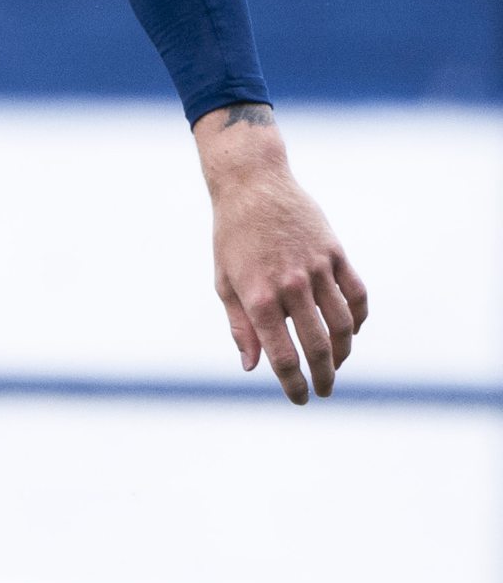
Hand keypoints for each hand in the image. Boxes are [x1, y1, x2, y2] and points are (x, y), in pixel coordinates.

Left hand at [195, 104, 367, 403]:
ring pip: (344, 325)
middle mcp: (290, 286)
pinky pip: (357, 295)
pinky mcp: (335, 252)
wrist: (252, 184)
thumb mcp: (224, 281)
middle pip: (318, 347)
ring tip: (337, 364)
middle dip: (324, 377)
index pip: (283, 357)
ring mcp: (316, 268)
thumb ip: (240, 326)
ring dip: (344, 353)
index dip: (294, 385)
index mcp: (259, 296)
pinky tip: (351, 331)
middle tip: (323, 390)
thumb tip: (252, 367)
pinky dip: (359, 319)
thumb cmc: (232, 235)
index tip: (301, 398)